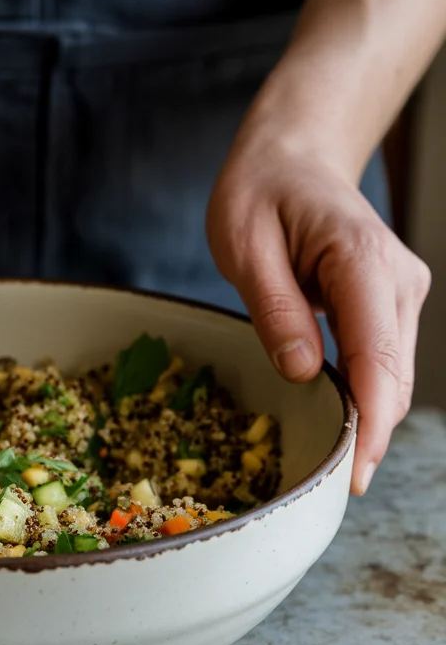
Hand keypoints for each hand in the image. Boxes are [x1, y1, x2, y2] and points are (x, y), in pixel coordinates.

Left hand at [207, 135, 430, 494]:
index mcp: (362, 260)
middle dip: (368, 435)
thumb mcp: (244, 242)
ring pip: (392, 375)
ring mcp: (400, 292)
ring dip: (366, 419)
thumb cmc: (261, 191)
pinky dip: (363, 395)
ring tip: (329, 465)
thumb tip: (304, 372)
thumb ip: (274, 307)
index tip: (353, 474)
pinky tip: (336, 423)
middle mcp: (397, 280)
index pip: (378, 356)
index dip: (370, 422)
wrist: (292, 156)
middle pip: (393, 376)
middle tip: (328, 488)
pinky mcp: (390, 303)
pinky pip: (381, 361)